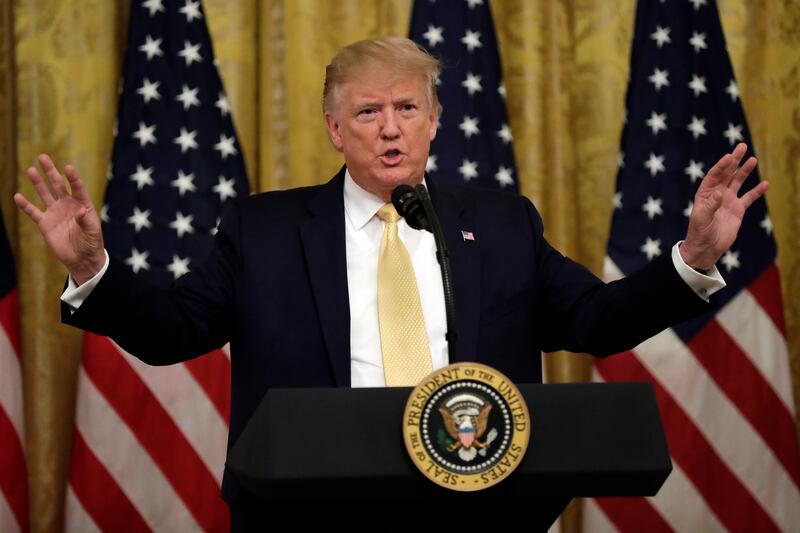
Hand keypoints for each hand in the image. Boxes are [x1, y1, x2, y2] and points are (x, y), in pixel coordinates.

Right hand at [14, 154, 104, 284]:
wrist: (81, 259)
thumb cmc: (91, 243)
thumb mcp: (92, 232)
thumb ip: (86, 221)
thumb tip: (81, 210)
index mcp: (82, 205)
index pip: (77, 188)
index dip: (73, 178)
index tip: (67, 167)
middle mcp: (68, 205)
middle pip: (58, 185)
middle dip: (50, 171)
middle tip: (42, 157)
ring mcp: (55, 213)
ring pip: (45, 194)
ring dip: (38, 182)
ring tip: (30, 169)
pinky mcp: (45, 223)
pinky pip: (33, 212)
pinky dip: (25, 205)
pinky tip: (18, 196)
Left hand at [680, 143, 767, 270]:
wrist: (706, 248)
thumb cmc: (699, 233)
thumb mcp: (702, 219)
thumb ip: (710, 205)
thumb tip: (720, 192)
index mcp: (705, 194)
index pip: (714, 175)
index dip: (722, 165)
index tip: (730, 156)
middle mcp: (717, 194)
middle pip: (727, 174)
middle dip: (734, 160)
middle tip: (742, 146)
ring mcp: (728, 201)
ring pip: (737, 182)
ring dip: (745, 171)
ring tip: (753, 159)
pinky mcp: (737, 210)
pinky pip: (748, 198)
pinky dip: (756, 191)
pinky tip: (765, 183)